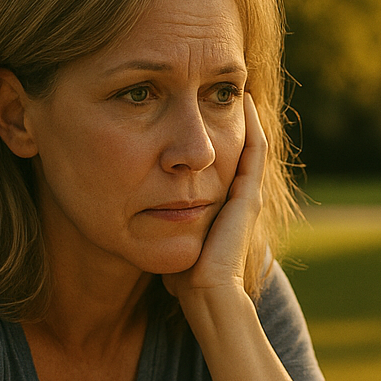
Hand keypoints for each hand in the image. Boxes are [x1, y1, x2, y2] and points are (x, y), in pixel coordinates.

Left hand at [163, 92, 268, 306]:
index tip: (195, 108)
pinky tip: (242, 100)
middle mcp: (240, 198)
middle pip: (237, 147)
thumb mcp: (167, 241)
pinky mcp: (250, 196)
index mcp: (222, 207)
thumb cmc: (183, 278)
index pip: (221, 162)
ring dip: (244, 115)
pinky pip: (255, 150)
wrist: (207, 295)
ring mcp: (248, 195)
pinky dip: (252, 124)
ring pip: (250, 143)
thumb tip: (126, 216)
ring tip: (235, 84)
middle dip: (226, 117)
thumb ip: (156, 225)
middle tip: (216, 87)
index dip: (211, 135)